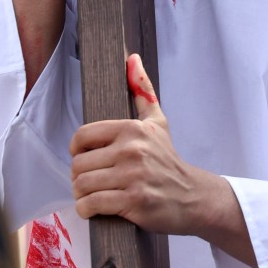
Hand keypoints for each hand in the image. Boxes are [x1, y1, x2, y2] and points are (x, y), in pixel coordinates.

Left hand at [70, 53, 199, 233]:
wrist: (191, 196)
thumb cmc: (168, 159)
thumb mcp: (158, 122)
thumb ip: (142, 90)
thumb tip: (132, 58)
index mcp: (133, 129)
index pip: (82, 136)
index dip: (77, 150)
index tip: (86, 157)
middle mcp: (132, 150)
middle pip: (79, 164)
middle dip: (79, 176)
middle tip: (91, 180)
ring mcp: (133, 176)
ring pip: (82, 184)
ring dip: (81, 194)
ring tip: (92, 194)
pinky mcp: (133, 201)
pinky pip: (92, 204)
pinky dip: (87, 209)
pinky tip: (95, 208)